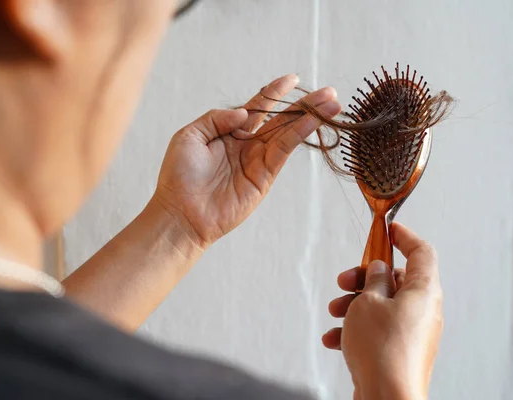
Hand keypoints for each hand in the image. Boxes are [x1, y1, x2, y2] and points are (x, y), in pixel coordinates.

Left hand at [150, 75, 341, 248]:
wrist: (180, 213)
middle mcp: (247, 144)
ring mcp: (258, 161)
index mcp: (229, 132)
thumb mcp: (189, 136)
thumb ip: (217, 118)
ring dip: (311, 118)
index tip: (292, 79)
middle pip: (281, 119)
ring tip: (333, 103)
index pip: (258, 108)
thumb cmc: (179, 177)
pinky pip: (285, 150)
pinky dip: (300, 134)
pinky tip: (314, 121)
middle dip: (305, 105)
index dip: (275, 92)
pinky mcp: (265, 177)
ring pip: (289, 133)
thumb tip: (245, 113)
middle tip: (329, 92)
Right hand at [323, 223, 442, 399]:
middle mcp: (423, 310)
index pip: (422, 252)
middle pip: (395, 280)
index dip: (405, 237)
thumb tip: (378, 269)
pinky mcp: (400, 351)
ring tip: (335, 311)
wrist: (387, 398)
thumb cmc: (382, 349)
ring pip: (382, 305)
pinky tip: (334, 339)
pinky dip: (355, 329)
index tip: (389, 229)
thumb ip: (373, 280)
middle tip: (344, 280)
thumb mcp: (369, 302)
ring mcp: (412, 332)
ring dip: (354, 304)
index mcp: (424, 291)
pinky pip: (377, 330)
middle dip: (364, 278)